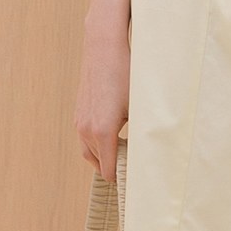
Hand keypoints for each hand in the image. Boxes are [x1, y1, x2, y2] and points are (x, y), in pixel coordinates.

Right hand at [75, 18, 131, 177]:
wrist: (104, 48)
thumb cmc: (125, 75)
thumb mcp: (140, 107)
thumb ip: (142, 133)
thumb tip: (151, 153)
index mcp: (103, 131)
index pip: (109, 171)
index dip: (123, 179)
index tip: (138, 181)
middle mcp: (87, 130)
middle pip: (100, 165)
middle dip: (116, 169)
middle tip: (135, 169)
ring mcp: (80, 122)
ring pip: (90, 153)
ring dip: (106, 157)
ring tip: (126, 154)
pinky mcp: (79, 114)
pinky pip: (86, 140)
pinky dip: (98, 146)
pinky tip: (116, 138)